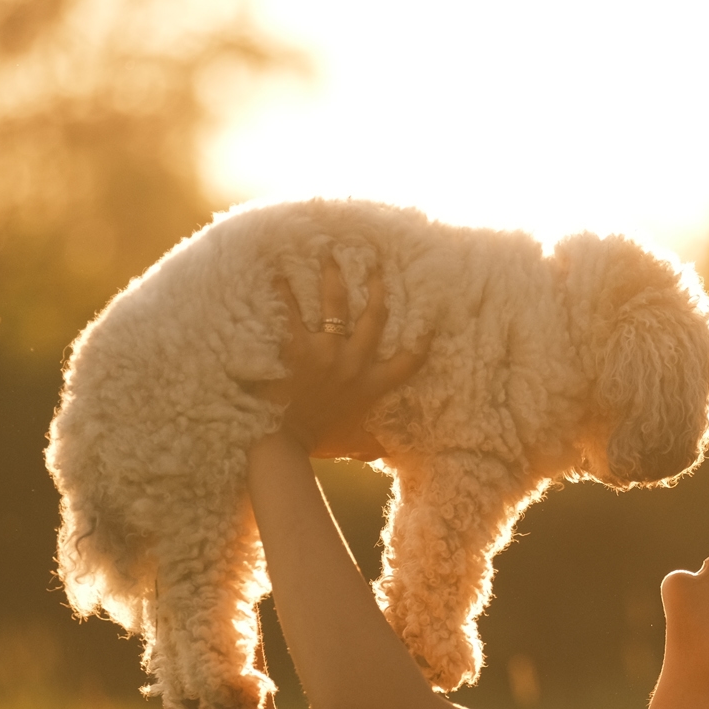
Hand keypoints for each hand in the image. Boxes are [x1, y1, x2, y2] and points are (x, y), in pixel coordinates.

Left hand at [246, 258, 425, 458]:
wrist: (285, 443)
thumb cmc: (317, 442)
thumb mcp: (352, 442)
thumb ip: (369, 443)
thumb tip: (385, 453)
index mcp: (370, 386)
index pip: (407, 362)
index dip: (423, 341)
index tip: (430, 321)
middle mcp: (353, 364)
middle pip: (373, 317)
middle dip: (376, 288)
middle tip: (375, 266)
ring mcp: (325, 352)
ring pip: (336, 305)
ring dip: (334, 277)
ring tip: (329, 255)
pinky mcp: (297, 349)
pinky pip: (291, 314)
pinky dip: (284, 293)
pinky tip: (278, 275)